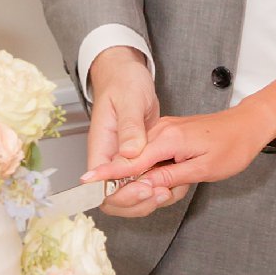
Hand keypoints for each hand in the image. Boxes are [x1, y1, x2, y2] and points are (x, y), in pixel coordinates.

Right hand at [85, 47, 183, 214]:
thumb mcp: (130, 100)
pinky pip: (144, 182)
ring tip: (172, 189)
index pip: (100, 184)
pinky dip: (158, 188)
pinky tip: (175, 181)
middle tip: (162, 193)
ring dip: (150, 198)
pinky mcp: (140, 157)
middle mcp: (111, 156)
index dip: (120, 194)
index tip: (144, 189)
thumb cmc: (124, 81)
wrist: (128, 73)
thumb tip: (129, 154)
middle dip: (137, 202)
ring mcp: (125, 158)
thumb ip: (130, 128)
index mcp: (103, 145)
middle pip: (114, 196)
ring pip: (131, 193)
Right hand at [86, 104, 272, 193]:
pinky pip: (150, 165)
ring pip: (139, 170)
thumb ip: (168, 176)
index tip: (86, 184)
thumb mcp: (203, 167)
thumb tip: (140, 185)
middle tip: (163, 196)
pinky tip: (179, 180)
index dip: (105, 175)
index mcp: (165, 139)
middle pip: (126, 169)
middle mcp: (156, 135)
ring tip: (181, 186)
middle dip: (136, 192)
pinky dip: (160, 179)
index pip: (127, 161)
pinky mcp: (163, 140)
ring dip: (153, 187)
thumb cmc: (232, 145)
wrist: (247, 124)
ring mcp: (158, 136)